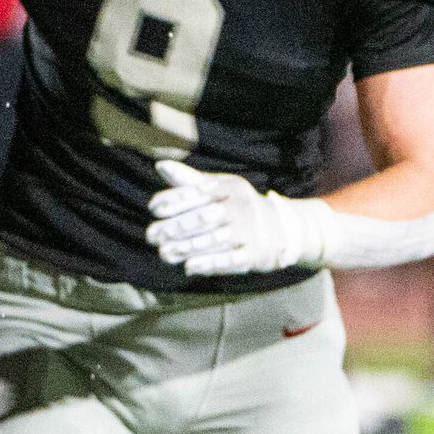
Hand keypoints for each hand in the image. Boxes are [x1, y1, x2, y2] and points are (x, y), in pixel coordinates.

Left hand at [146, 159, 329, 276]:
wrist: (281, 228)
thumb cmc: (239, 206)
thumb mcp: (220, 188)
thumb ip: (190, 181)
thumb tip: (160, 165)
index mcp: (230, 188)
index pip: (199, 192)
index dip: (175, 200)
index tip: (154, 209)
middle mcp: (241, 208)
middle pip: (204, 217)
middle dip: (176, 227)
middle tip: (152, 236)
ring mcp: (249, 232)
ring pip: (215, 240)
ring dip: (187, 248)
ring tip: (164, 253)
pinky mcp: (255, 254)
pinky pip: (231, 260)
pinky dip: (210, 264)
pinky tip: (189, 267)